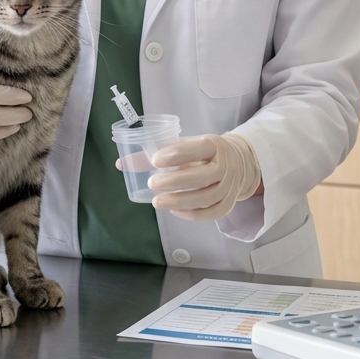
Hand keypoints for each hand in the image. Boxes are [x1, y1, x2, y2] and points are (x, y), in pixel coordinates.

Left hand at [146, 133, 260, 220]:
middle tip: (151, 183)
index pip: (199, 148)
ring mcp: (229, 186)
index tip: (155, 160)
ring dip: (180, 201)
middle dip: (175, 182)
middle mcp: (225, 166)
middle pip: (202, 177)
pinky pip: (212, 213)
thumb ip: (156, 153)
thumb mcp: (185, 144)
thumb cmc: (203, 152)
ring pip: (207, 197)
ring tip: (157, 201)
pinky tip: (174, 211)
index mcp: (214, 145)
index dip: (177, 154)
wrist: (238, 162)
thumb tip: (121, 163)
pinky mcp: (229, 203)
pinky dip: (193, 214)